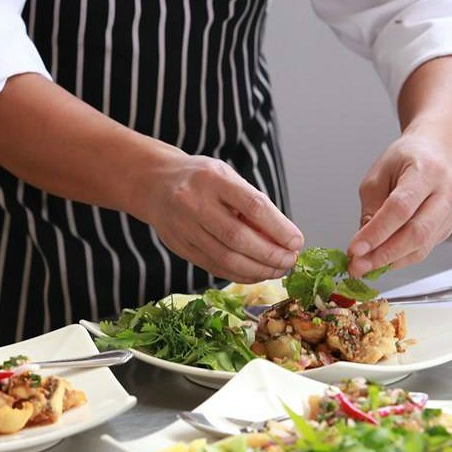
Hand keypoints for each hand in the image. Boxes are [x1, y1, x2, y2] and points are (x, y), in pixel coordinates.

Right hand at [141, 155, 303, 283]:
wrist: (155, 184)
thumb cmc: (201, 179)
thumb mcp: (227, 177)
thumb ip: (252, 203)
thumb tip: (284, 237)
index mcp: (213, 179)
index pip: (252, 206)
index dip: (278, 228)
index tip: (297, 242)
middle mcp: (195, 202)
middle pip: (238, 237)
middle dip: (270, 255)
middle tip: (290, 261)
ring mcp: (184, 227)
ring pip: (225, 258)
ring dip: (258, 270)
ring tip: (278, 270)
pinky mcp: (180, 247)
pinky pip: (214, 267)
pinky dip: (240, 274)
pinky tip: (257, 274)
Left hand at [347, 133, 451, 277]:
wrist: (441, 150)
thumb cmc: (408, 158)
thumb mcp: (380, 173)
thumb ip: (372, 207)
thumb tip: (364, 243)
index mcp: (427, 170)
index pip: (401, 208)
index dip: (377, 232)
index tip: (355, 249)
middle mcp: (446, 192)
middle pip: (417, 232)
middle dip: (384, 254)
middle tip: (358, 266)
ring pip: (422, 246)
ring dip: (390, 261)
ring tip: (365, 266)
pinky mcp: (448, 227)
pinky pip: (424, 249)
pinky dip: (400, 258)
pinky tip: (382, 260)